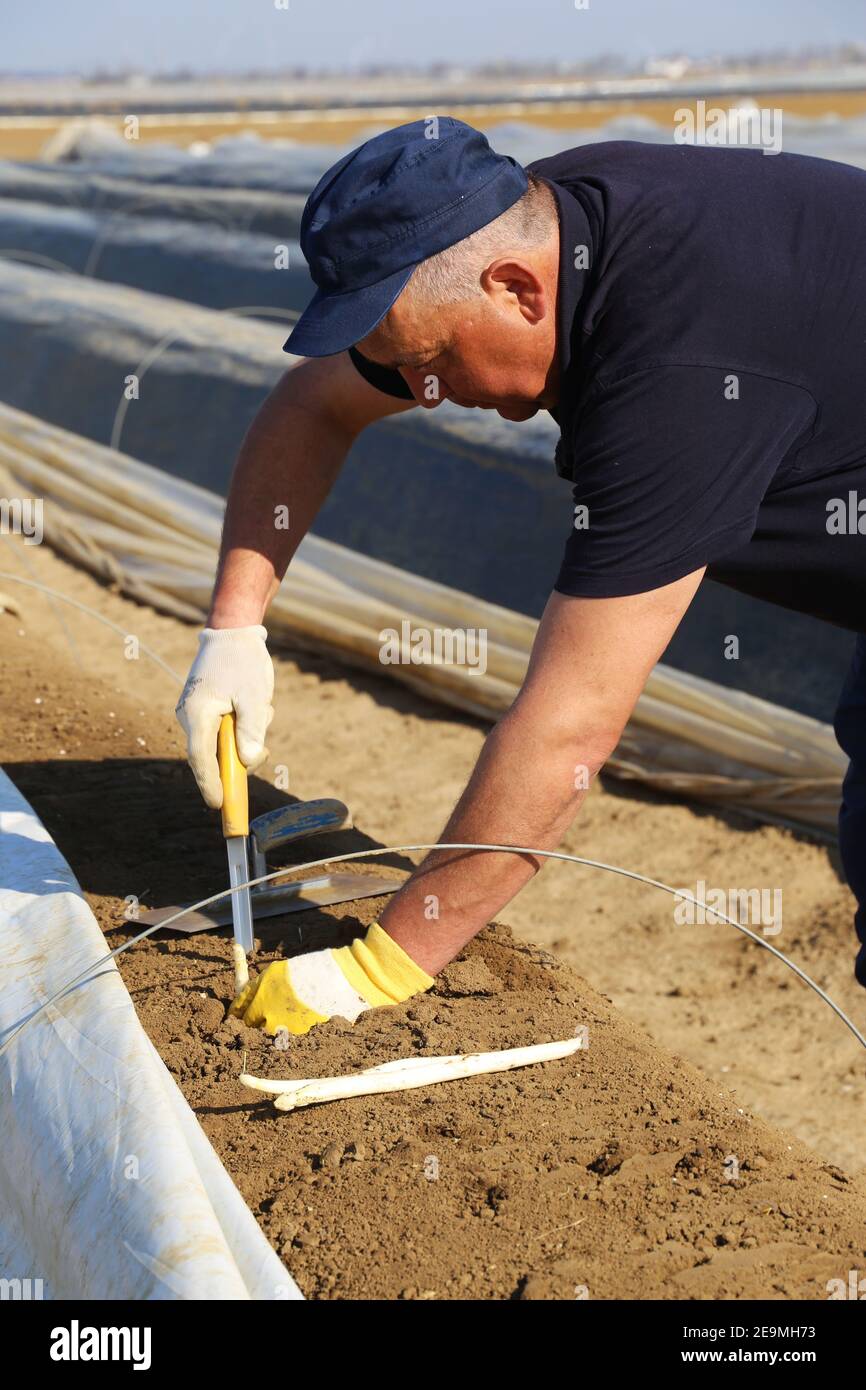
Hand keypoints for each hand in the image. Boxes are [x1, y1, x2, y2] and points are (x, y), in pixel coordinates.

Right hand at [175, 625, 274, 807]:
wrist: (232, 631)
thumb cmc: (243, 662)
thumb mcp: (254, 695)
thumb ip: (252, 729)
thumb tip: (249, 760)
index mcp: (197, 715)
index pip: (202, 759)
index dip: (211, 785)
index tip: (221, 805)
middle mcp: (191, 717)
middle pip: (213, 756)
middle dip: (240, 757)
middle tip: (264, 747)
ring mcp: (197, 714)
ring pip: (223, 743)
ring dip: (247, 734)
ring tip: (260, 705)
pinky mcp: (206, 711)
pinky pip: (225, 731)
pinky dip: (244, 725)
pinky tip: (255, 703)